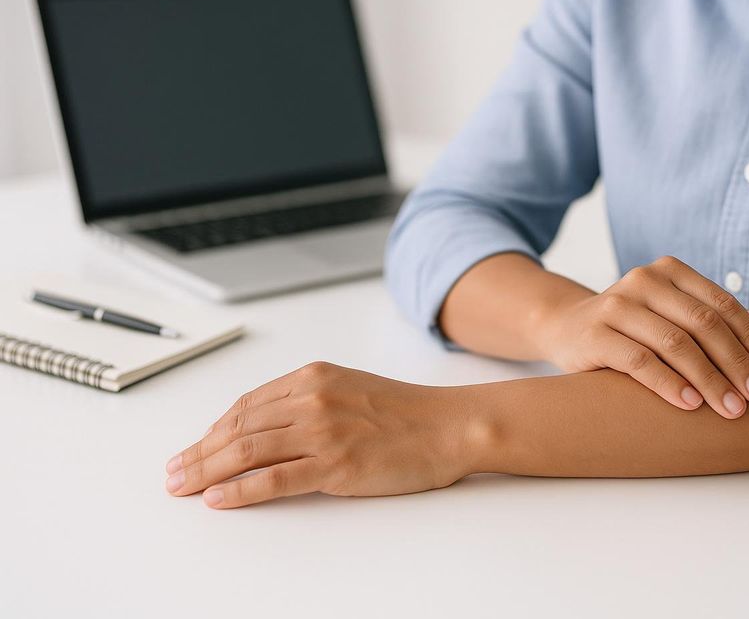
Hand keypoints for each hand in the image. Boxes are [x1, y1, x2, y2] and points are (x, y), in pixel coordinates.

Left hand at [165, 362, 471, 507]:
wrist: (448, 425)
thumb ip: (309, 402)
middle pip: (238, 428)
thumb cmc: (406, 412)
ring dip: (207, 471)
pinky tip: (218, 498)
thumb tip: (266, 428)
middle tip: (174, 473)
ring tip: (183, 487)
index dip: (214, 430)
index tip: (195, 447)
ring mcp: (323, 431)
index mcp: (313, 378)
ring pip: (247, 451)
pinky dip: (240, 490)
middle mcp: (312, 399)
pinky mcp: (336, 465)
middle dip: (199, 453)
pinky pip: (274, 479)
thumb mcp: (350, 389)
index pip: (247, 405)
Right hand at [534, 256, 748, 417]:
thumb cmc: (630, 326)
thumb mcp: (672, 315)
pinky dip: (669, 384)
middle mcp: (643, 280)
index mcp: (669, 271)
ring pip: (675, 343)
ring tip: (731, 408)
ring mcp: (616, 305)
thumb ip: (715, 318)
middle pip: (702, 323)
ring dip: (709, 379)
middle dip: (736, 362)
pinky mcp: (595, 334)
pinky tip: (690, 404)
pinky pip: (640, 361)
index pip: (720, 304)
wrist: (565, 327)